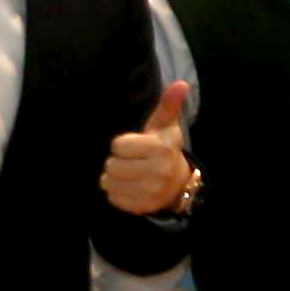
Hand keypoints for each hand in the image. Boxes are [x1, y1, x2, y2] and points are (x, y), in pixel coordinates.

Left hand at [100, 81, 195, 215]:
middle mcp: (158, 171)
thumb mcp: (165, 127)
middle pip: (111, 165)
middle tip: (132, 162)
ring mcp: (150, 192)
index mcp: (161, 149)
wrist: (178, 184)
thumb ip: (168, 105)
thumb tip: (180, 83)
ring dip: (114, 178)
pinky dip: (117, 193)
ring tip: (129, 174)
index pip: (117, 146)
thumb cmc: (165, 149)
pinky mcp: (142, 206)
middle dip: (117, 162)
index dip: (123, 145)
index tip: (136, 147)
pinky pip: (113, 198)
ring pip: (108, 182)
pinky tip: (130, 187)